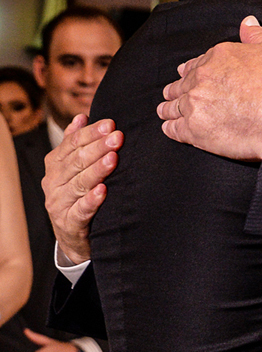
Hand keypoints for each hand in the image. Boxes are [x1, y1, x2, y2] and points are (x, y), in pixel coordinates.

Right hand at [43, 115, 121, 264]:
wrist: (72, 235)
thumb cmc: (77, 195)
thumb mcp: (73, 168)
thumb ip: (75, 143)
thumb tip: (81, 117)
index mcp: (55, 165)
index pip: (72, 144)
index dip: (91, 133)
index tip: (111, 124)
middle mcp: (54, 182)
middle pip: (76, 161)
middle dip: (98, 148)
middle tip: (118, 137)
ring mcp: (59, 203)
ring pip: (79, 184)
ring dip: (97, 170)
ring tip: (113, 159)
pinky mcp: (69, 223)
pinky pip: (81, 210)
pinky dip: (92, 200)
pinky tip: (103, 191)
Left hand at [157, 17, 261, 160]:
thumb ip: (257, 34)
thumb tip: (247, 22)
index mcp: (220, 56)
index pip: (198, 63)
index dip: (192, 69)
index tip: (186, 73)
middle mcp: (202, 78)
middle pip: (182, 84)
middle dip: (177, 88)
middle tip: (171, 94)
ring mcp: (196, 104)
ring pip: (173, 106)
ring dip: (169, 108)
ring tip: (165, 111)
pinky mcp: (195, 131)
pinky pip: (174, 129)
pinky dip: (170, 128)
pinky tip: (170, 128)